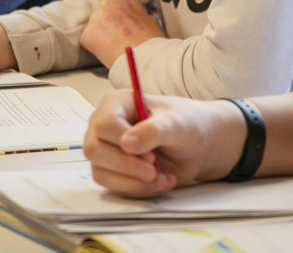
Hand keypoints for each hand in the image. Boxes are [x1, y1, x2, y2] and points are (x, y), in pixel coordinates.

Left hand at [80, 0, 165, 66]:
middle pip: (101, 9)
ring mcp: (94, 19)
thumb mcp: (150, 20)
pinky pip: (88, 39)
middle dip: (106, 19)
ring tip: (114, 45)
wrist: (143, 60)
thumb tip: (135, 17)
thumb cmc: (151, 42)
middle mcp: (105, 4)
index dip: (112, 3)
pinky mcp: (86, 35)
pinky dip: (94, 45)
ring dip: (100, 33)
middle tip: (117, 33)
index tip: (117, 12)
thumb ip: (136, 13)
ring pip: (94, 24)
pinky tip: (107, 52)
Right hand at [83, 90, 246, 197]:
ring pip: (101, 172)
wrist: (198, 145)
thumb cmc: (186, 124)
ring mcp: (107, 150)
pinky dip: (138, 190)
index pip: (104, 124)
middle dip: (126, 165)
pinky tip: (161, 181)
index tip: (150, 154)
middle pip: (94, 150)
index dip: (122, 142)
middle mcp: (105, 126)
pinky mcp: (113, 171)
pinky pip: (113, 187)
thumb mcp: (175, 123)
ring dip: (134, 181)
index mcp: (116, 103)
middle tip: (154, 169)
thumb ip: (152, 131)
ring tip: (161, 177)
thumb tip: (126, 144)